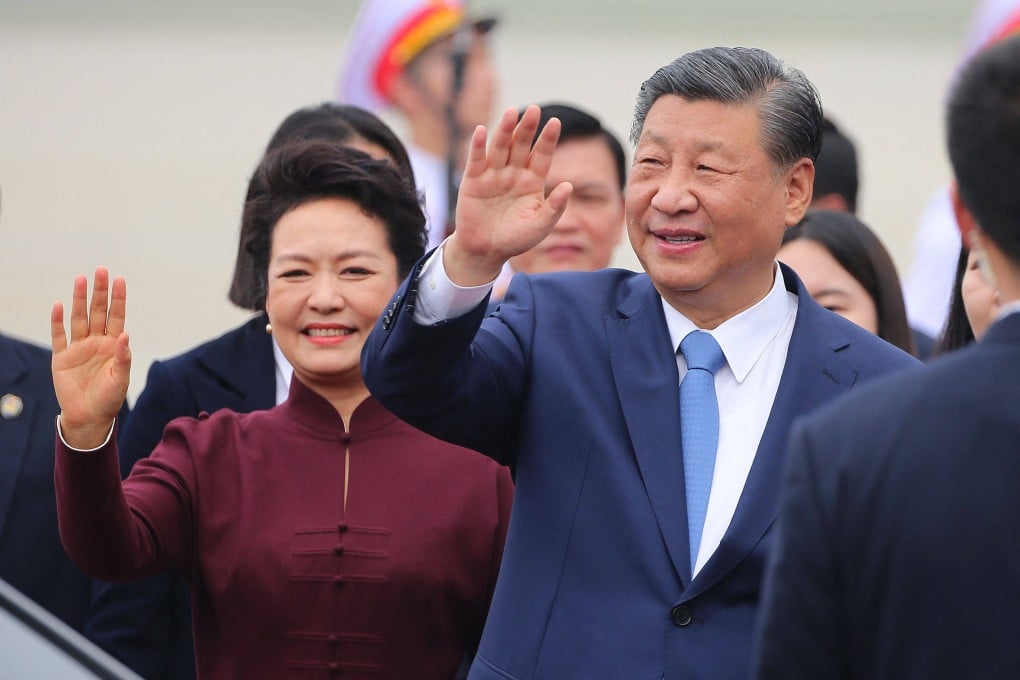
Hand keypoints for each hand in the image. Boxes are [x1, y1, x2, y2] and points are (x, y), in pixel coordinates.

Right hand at [51, 266, 130, 448]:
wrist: (89, 417)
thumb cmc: (109, 399)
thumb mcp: (121, 379)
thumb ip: (123, 357)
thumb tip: (126, 335)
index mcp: (113, 345)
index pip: (117, 316)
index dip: (118, 298)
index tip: (120, 279)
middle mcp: (96, 342)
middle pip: (98, 312)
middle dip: (99, 292)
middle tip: (100, 270)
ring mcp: (78, 348)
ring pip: (78, 318)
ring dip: (79, 300)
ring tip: (80, 279)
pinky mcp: (62, 358)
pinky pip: (59, 336)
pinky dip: (57, 321)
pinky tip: (57, 305)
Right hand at [446, 104, 572, 285]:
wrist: (486, 252)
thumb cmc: (516, 239)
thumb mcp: (540, 226)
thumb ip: (555, 207)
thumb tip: (569, 186)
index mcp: (532, 181)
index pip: (542, 155)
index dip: (547, 139)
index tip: (555, 122)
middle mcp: (513, 173)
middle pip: (521, 145)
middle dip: (527, 128)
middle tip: (535, 110)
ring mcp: (493, 175)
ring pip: (500, 148)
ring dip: (504, 130)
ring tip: (511, 113)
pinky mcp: (473, 181)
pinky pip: (476, 160)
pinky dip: (477, 146)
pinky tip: (480, 131)